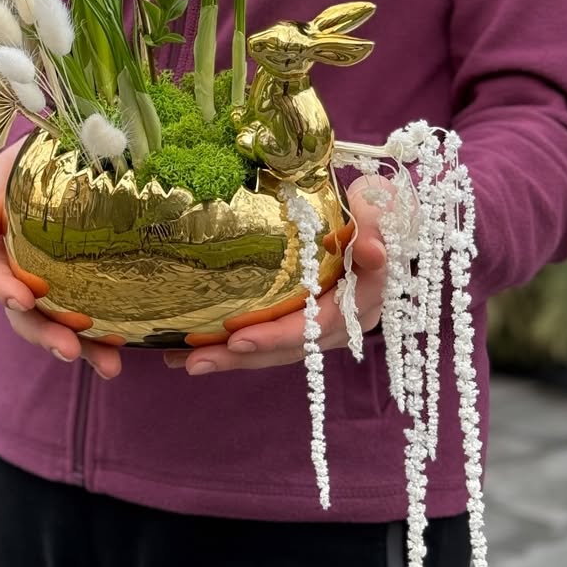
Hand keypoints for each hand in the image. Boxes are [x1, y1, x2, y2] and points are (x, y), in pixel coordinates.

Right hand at [0, 144, 122, 378]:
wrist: (62, 160)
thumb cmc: (33, 160)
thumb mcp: (11, 165)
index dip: (4, 287)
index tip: (24, 299)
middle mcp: (19, 274)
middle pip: (24, 314)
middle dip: (45, 334)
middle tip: (68, 348)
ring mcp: (48, 289)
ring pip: (55, 327)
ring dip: (78, 349)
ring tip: (108, 367)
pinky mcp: (78, 294)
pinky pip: (86, 324)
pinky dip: (100, 344)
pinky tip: (120, 357)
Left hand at [163, 175, 389, 375]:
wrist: (379, 215)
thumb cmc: (377, 207)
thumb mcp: (379, 205)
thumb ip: (375, 226)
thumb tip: (372, 253)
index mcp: (364, 297)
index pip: (319, 325)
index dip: (280, 334)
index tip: (239, 339)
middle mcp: (346, 321)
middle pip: (292, 347)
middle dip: (243, 356)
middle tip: (196, 361)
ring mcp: (325, 325)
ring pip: (278, 349)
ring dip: (233, 357)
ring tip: (186, 361)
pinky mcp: (307, 321)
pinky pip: (272, 337)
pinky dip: (237, 344)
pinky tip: (198, 347)